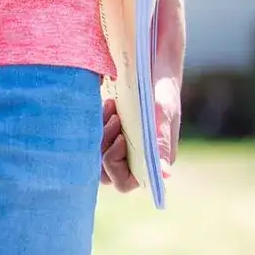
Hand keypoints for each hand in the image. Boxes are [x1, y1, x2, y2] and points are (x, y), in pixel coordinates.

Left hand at [100, 63, 180, 191]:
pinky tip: (108, 104)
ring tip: (113, 111)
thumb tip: (164, 176)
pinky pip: (90, 137)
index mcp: (150, 164)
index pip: (123, 184)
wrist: (152, 71)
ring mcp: (117, 146)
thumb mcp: (161, 117)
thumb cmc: (162, 94)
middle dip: (104, 146)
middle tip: (116, 121)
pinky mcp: (106, 131)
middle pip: (103, 172)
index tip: (122, 139)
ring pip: (94, 155)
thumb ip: (160, 146)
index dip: (116, 166)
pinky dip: (96, 122)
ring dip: (99, 134)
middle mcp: (132, 159)